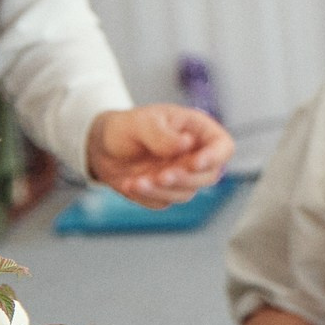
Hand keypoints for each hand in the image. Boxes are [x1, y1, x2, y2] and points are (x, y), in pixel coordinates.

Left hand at [85, 105, 233, 207]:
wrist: (101, 146)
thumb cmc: (126, 127)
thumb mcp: (141, 122)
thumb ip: (163, 135)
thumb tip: (186, 144)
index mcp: (197, 132)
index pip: (223, 147)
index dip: (215, 157)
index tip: (194, 163)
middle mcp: (194, 156)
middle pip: (209, 176)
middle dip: (185, 179)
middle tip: (161, 176)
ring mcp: (181, 177)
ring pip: (186, 193)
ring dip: (162, 190)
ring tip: (137, 181)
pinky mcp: (165, 192)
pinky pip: (164, 202)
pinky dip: (147, 196)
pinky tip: (130, 184)